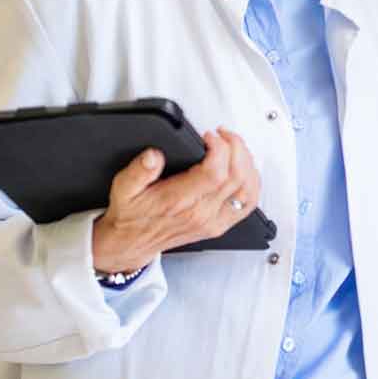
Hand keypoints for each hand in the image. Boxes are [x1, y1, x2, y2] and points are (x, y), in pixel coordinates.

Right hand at [89, 128, 260, 274]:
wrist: (133, 243)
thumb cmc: (132, 215)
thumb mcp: (124, 188)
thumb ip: (138, 170)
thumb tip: (153, 155)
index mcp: (179, 201)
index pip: (215, 173)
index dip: (219, 149)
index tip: (209, 136)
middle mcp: (201, 213)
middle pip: (237, 177)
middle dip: (236, 148)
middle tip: (224, 135)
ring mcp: (214, 221)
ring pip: (247, 190)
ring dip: (247, 163)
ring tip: (234, 147)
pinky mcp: (220, 225)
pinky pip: (248, 205)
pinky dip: (253, 184)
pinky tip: (245, 169)